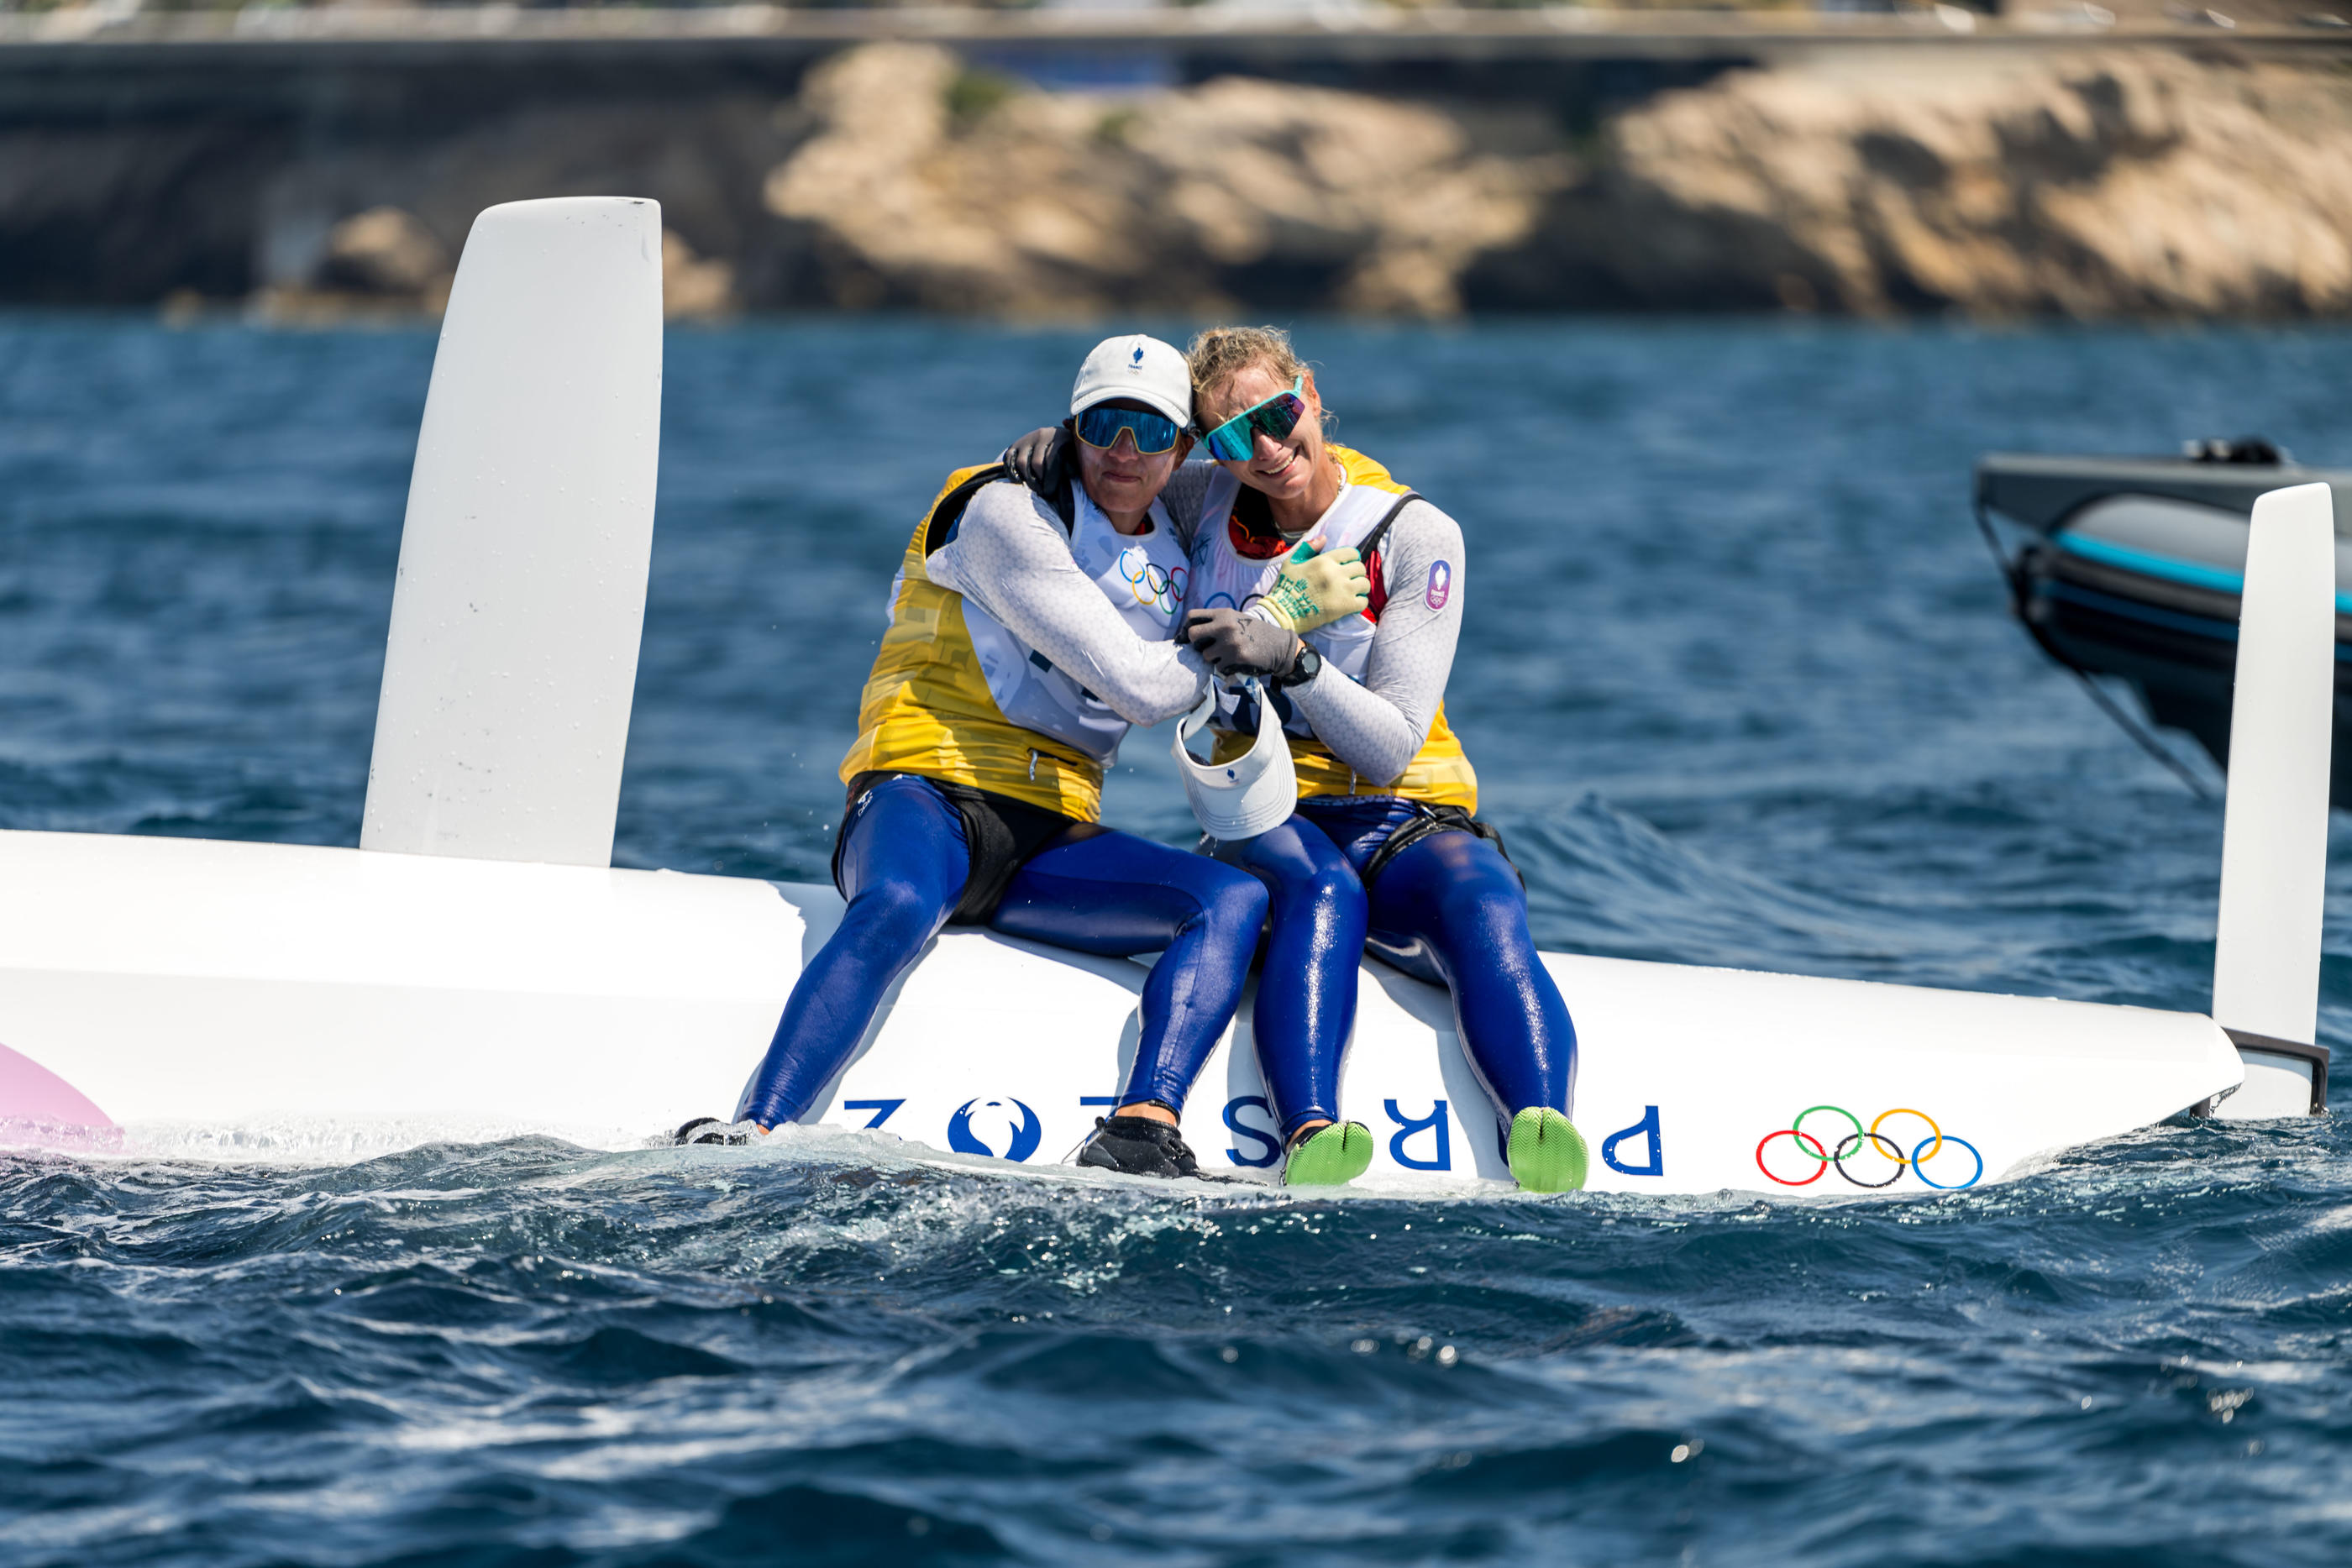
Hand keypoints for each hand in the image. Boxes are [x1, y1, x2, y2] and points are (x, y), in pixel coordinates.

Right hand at [1001, 426, 1069, 493]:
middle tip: (1043, 493)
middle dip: (1039, 481)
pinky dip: (1013, 472)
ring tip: (1035, 488)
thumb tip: (1071, 474)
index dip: (1051, 479)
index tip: (1051, 492)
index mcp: (1059, 437)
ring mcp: (1027, 439)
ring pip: (1022, 462)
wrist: (1053, 438)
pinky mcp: (1015, 445)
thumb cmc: (1067, 453)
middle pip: (1036, 463)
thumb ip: (1072, 464)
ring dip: (1027, 479)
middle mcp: (1042, 435)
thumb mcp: (1074, 456)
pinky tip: (1020, 481)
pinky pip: (1009, 460)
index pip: (1052, 460)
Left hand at [1182, 608, 1300, 679]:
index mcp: (1223, 613)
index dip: (1186, 627)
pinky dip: (1225, 667)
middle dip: (1196, 644)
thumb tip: (1191, 632)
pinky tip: (1235, 662)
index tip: (1187, 636)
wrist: (1278, 645)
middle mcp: (1224, 625)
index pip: (1192, 616)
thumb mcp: (1237, 619)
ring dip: (1213, 658)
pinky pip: (1219, 666)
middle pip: (1192, 635)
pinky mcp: (1236, 657)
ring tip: (1225, 655)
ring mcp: (1229, 642)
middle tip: (1205, 647)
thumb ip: (1217, 622)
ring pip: (1205, 655)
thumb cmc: (1256, 632)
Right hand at [1258, 539, 1368, 632]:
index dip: (1352, 558)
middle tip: (1350, 579)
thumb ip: (1308, 548)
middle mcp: (1335, 573)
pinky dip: (1360, 603)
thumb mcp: (1292, 562)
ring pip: (1365, 584)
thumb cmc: (1286, 586)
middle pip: (1360, 567)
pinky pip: (1363, 602)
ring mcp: (1342, 590)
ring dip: (1360, 587)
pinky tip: (1352, 603)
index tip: (1348, 564)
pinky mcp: (1345, 606)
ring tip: (1353, 591)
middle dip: (1357, 573)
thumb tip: (1323, 538)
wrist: (1284, 612)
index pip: (1351, 553)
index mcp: (1324, 561)